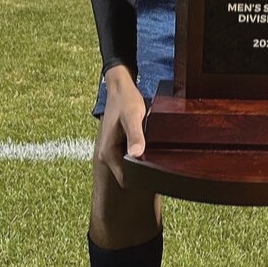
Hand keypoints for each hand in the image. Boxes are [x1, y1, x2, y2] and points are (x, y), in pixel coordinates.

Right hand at [97, 65, 147, 187]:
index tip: (156, 172)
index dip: (140, 178)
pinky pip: (130, 155)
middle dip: (143, 171)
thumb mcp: (133, 116)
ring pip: (129, 164)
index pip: (125, 179)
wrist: (120, 87)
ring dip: (141, 161)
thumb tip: (137, 154)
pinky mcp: (119, 143)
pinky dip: (140, 152)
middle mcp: (107, 154)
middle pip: (128, 173)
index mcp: (108, 153)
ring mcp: (112, 149)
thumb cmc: (126, 100)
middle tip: (160, 161)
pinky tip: (149, 144)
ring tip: (155, 151)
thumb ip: (135, 135)